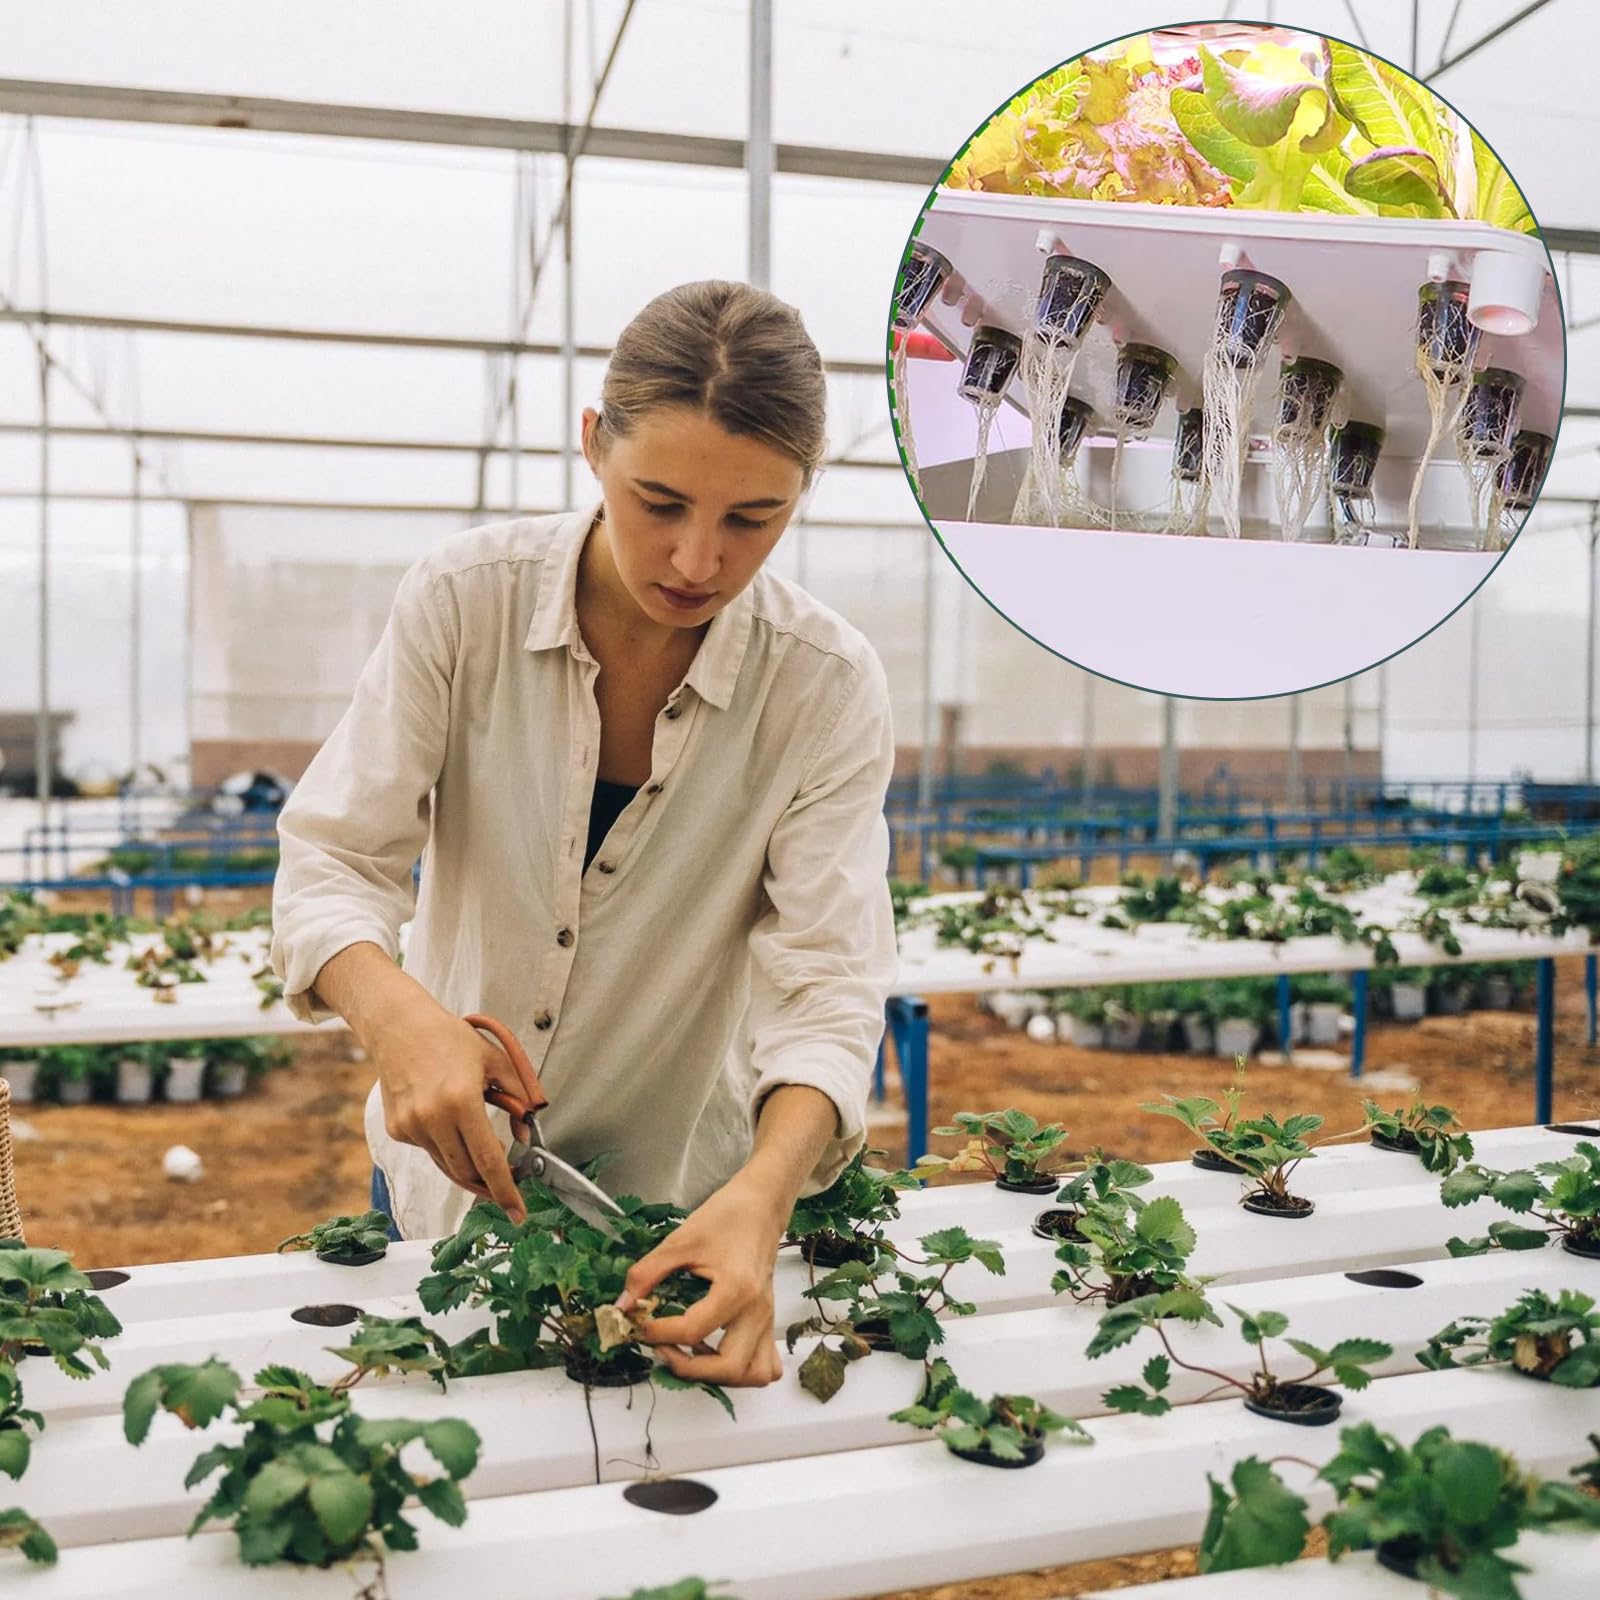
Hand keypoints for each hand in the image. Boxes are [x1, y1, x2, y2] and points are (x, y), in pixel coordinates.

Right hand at [369, 998, 529, 1222]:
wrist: (400, 1029)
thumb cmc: (451, 1041)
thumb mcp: (496, 1061)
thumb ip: (518, 1097)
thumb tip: (526, 1134)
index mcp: (461, 1102)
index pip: (489, 1160)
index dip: (506, 1190)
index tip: (517, 1213)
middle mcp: (432, 1119)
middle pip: (466, 1171)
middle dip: (488, 1184)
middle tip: (507, 1185)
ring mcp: (411, 1127)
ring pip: (447, 1165)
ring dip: (468, 1167)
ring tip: (484, 1157)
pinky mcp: (397, 1130)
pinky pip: (430, 1150)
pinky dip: (446, 1147)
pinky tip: (448, 1123)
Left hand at [619, 1172, 789, 1386]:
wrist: (760, 1204)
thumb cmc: (725, 1217)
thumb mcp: (679, 1242)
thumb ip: (647, 1274)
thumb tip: (623, 1306)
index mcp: (735, 1288)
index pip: (692, 1331)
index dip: (657, 1333)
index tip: (638, 1323)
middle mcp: (757, 1310)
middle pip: (729, 1367)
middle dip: (689, 1367)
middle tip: (663, 1348)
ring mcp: (767, 1318)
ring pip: (754, 1373)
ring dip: (720, 1375)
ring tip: (690, 1354)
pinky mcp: (769, 1320)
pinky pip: (766, 1364)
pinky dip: (743, 1370)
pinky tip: (716, 1352)